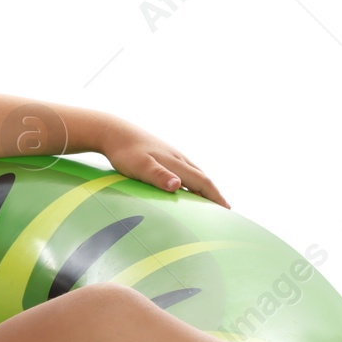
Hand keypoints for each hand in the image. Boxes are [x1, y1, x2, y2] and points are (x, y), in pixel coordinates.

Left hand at [102, 128, 230, 208]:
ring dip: (203, 187)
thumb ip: (158, 176)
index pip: (202, 182)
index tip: (227, 210)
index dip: (215, 197)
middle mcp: (178, 158)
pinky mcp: (163, 155)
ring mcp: (171, 155)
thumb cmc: (124, 152)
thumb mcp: (139, 167)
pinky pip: (183, 171)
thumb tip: (177, 185)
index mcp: (176, 163)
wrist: (113, 131)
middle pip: (202, 178)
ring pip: (193, 173)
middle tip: (224, 210)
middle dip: (214, 194)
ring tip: (208, 202)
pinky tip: (185, 187)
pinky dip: (191, 182)